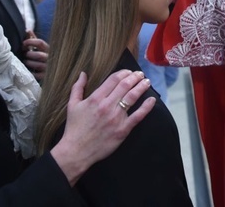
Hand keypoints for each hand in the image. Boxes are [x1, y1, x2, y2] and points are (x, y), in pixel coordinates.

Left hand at [22, 33, 48, 81]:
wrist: (58, 70)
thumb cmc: (46, 56)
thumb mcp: (42, 48)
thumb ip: (35, 39)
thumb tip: (28, 30)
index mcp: (50, 49)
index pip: (40, 43)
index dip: (30, 42)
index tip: (24, 43)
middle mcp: (50, 58)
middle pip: (38, 55)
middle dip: (29, 54)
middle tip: (25, 54)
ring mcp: (49, 68)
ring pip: (36, 64)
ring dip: (28, 62)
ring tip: (26, 62)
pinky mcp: (46, 77)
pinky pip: (36, 74)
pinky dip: (31, 72)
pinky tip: (29, 70)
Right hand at [51, 69, 154, 184]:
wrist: (76, 151)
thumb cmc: (74, 128)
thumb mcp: (72, 105)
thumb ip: (77, 88)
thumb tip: (83, 74)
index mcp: (95, 98)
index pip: (114, 79)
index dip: (124, 73)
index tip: (129, 72)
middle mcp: (107, 106)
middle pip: (125, 86)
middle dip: (135, 77)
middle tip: (140, 74)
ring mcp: (116, 118)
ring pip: (132, 97)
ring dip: (141, 87)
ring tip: (147, 82)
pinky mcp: (122, 130)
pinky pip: (137, 116)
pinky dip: (146, 107)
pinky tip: (152, 100)